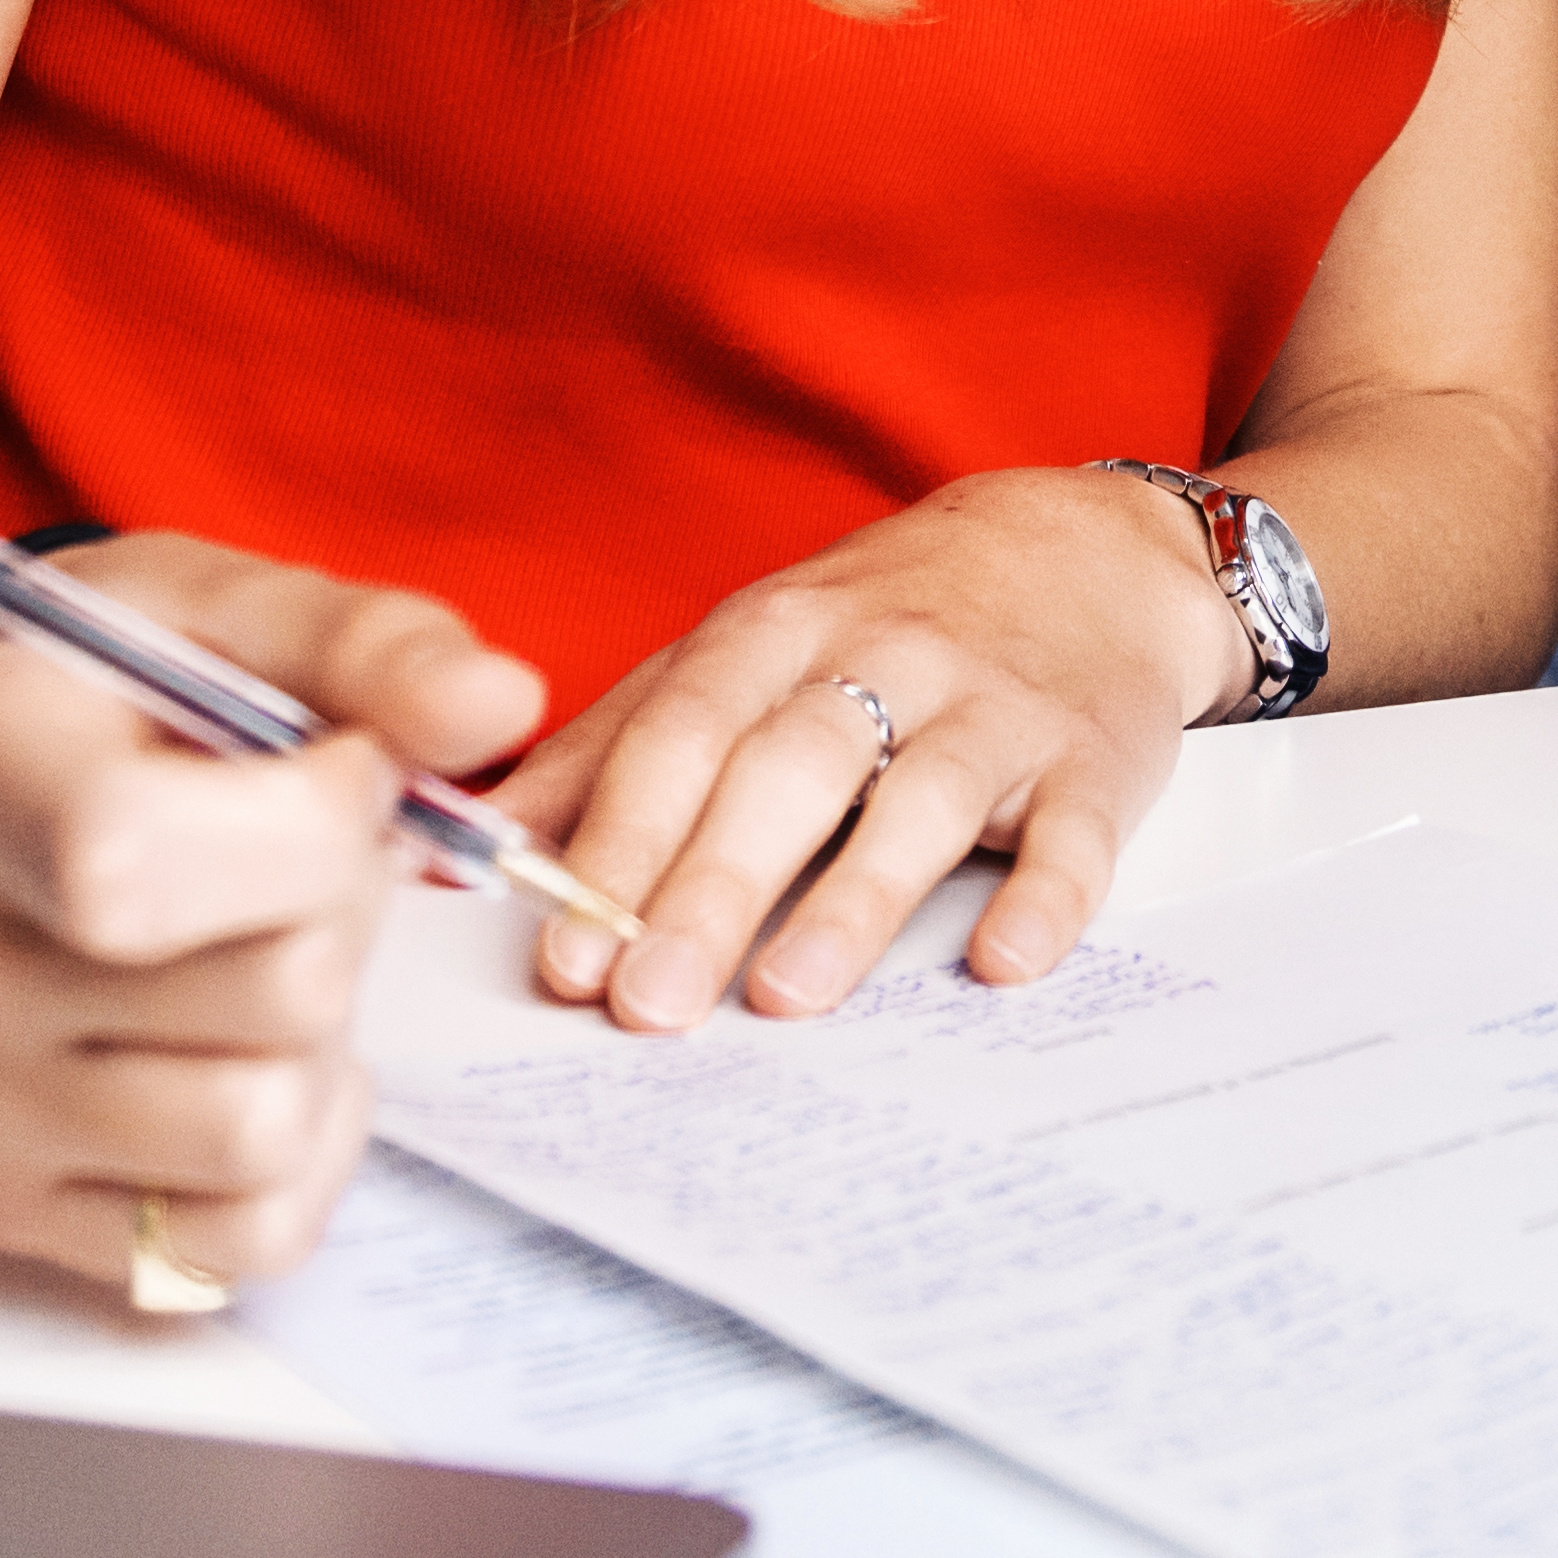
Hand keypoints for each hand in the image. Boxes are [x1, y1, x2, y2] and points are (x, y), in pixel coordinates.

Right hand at [0, 540, 543, 1304]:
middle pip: (266, 996)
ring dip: (324, 1040)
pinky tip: (255, 1051)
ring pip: (265, 1127)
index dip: (307, 827)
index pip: (128, 867)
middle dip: (344, 914)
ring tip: (267, 952)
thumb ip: (371, 649)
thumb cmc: (122, 695)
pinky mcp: (15, 1208)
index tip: (339, 769)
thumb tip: (496, 703)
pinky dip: (302, 1149)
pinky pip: (250, 1234)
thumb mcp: (233, 611)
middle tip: (298, 863)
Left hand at [518, 466, 1252, 1028]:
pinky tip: (1001, 964)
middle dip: (711, 888)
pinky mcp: (1094, 756)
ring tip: (788, 999)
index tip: (564, 953)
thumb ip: (611, 753)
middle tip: (649, 1006)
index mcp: (773, 632)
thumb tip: (463, 853)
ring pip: (921, 798)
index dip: (621, 841)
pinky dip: (1044, 895)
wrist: (1082, 551)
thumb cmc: (876, 627)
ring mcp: (993, 703)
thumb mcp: (736, 656)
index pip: (682, 732)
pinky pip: (1074, 831)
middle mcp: (882, 655)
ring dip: (853, 899)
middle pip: (787, 769)